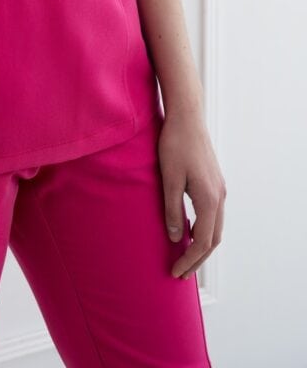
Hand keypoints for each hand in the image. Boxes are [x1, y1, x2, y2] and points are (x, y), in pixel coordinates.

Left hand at [157, 108, 226, 280]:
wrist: (187, 117)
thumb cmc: (175, 144)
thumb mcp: (168, 179)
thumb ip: (173, 209)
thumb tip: (176, 238)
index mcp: (209, 199)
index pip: (202, 242)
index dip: (189, 260)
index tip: (175, 272)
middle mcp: (220, 197)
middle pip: (213, 239)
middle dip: (197, 259)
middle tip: (180, 272)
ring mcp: (220, 189)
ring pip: (215, 227)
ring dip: (202, 245)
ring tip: (184, 256)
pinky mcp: (214, 182)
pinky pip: (213, 214)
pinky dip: (203, 229)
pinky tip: (189, 230)